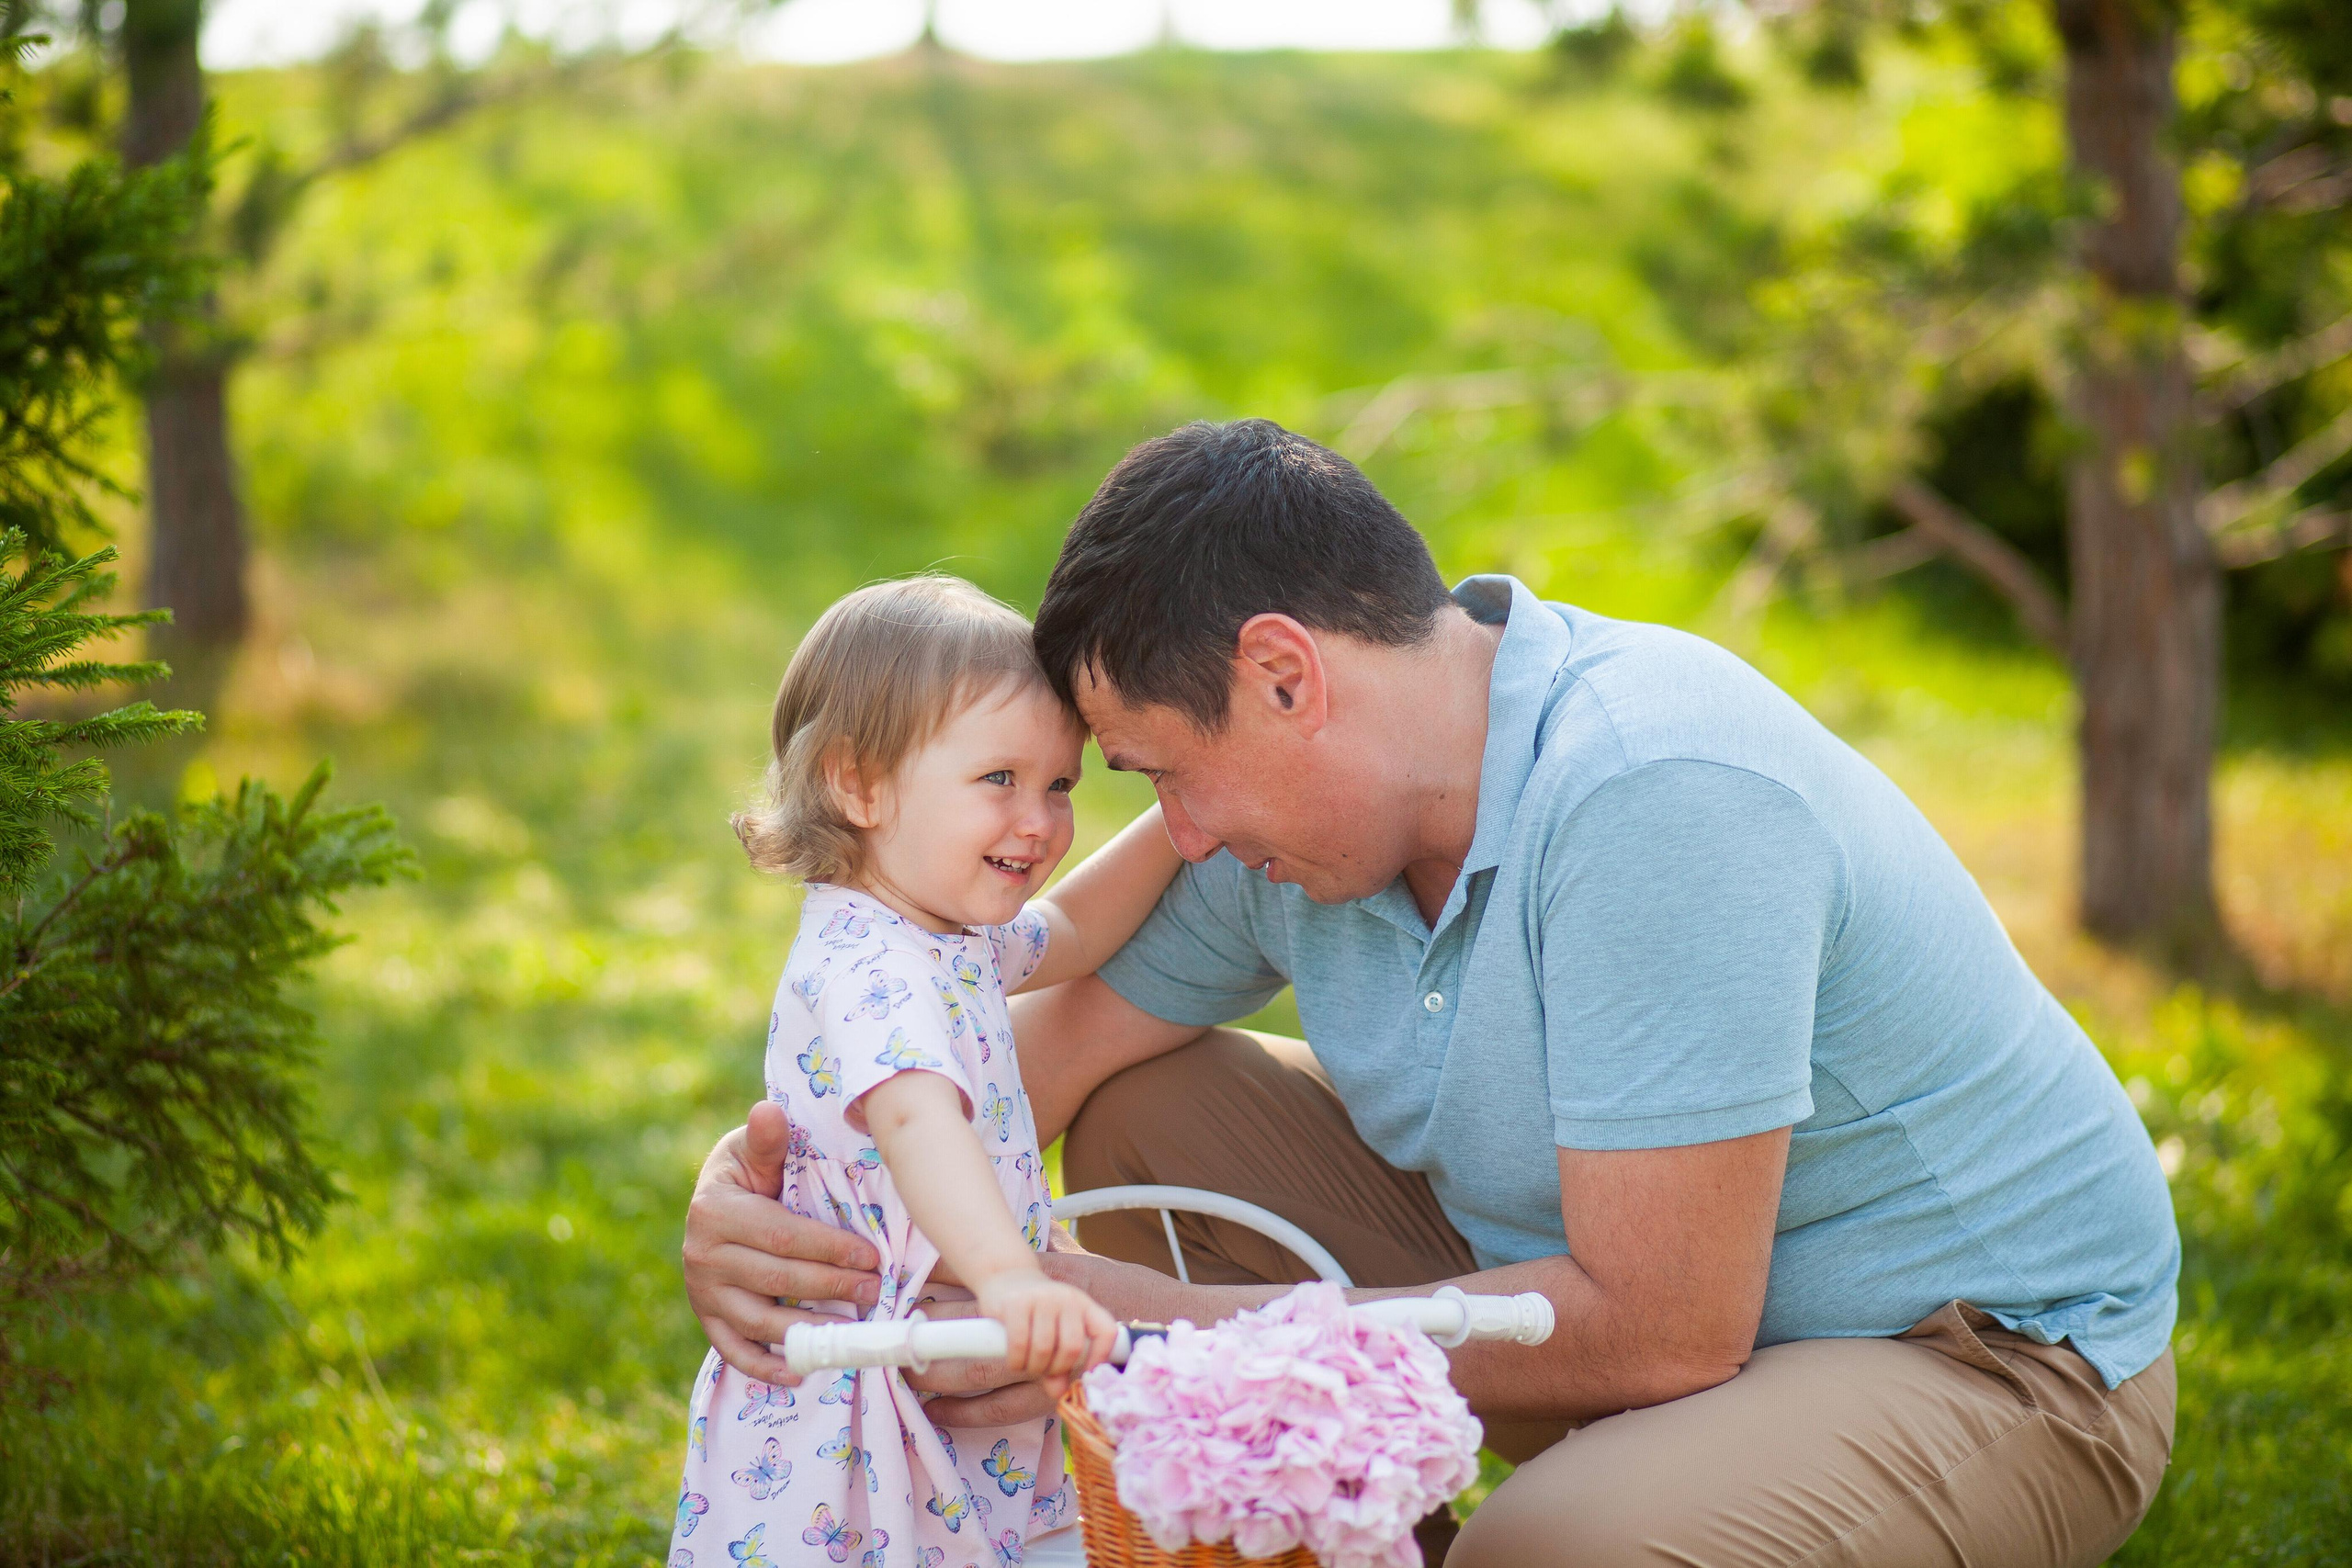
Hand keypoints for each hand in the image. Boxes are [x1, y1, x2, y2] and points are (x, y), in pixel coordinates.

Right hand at [681, 1101, 884, 1383]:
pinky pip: (735, 1350)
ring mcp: (702, 1292)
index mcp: (716, 1210)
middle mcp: (701, 1255)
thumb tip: (768, 1111)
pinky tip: (803, 1373)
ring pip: (760, 1320)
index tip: (871, 1256)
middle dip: (831, 1287)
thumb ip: (767, 1141)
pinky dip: (767, 1368)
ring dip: (809, 1331)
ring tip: (853, 1332)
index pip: (781, 1236)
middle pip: (777, 1279)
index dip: (828, 1249)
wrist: (713, 1200)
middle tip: (875, 1291)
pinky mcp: (708, 1319)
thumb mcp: (755, 1151)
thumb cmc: (749, 1172)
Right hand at [976, 1269, 1118, 1392]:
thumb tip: (1058, 1394)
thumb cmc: (1036, 1312)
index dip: (1100, 1357)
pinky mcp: (1016, 1304)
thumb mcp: (1055, 1332)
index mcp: (1084, 1305)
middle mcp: (1067, 1298)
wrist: (1006, 1275)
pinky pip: (1020, 1345)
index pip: (1107, 1331)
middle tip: (1044, 1371)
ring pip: (1044, 1350)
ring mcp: (1042, 1299)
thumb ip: (1060, 1363)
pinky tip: (1015, 1361)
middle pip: (1071, 1348)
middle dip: (1057, 1369)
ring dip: (1034, 1368)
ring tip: (1028, 1365)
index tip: (1085, 1375)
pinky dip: (1017, 1362)